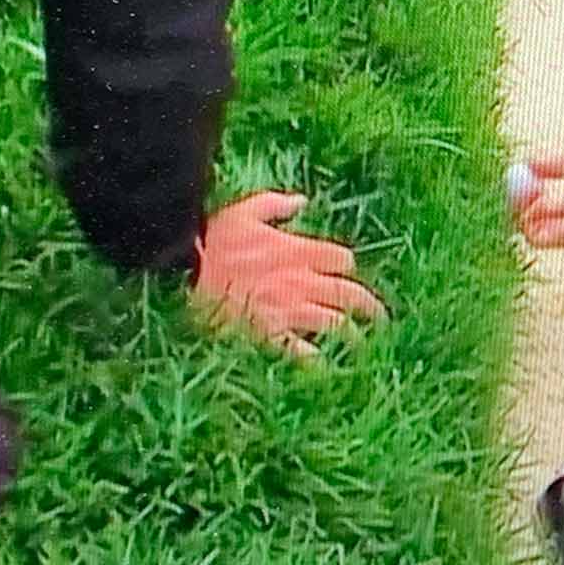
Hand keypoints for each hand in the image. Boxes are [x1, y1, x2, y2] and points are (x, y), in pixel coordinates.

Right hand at [192, 192, 385, 358]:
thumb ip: (276, 205)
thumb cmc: (211, 240)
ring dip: (352, 335)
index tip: (346, 273)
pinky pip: (302, 351)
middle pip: (349, 293)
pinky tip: (322, 363)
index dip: (346, 266)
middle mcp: (301, 280)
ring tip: (362, 345)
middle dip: (369, 306)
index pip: (340, 259)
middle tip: (381, 318)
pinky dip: (315, 358)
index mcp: (296, 250)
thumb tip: (302, 201)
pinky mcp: (271, 335)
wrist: (183, 273)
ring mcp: (288, 310)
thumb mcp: (244, 210)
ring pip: (335, 323)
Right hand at [515, 134, 563, 248]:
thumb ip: (546, 166)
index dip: (526, 197)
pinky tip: (541, 194)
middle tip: (522, 185)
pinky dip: (529, 215)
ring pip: (530, 232)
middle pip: (532, 224)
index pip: (542, 212)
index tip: (521, 182)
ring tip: (534, 188)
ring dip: (523, 209)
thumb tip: (526, 166)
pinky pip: (534, 236)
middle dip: (520, 203)